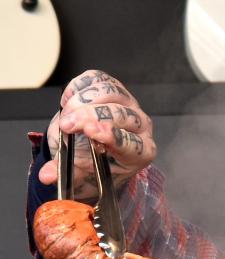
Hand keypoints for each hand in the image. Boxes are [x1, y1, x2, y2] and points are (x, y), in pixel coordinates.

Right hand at [37, 69, 156, 201]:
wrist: (93, 147)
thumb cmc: (94, 162)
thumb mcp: (81, 172)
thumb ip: (66, 172)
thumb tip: (47, 176)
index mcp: (140, 152)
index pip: (132, 143)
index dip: (113, 136)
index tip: (91, 131)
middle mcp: (140, 126)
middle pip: (120, 114)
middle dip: (89, 117)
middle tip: (65, 125)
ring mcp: (129, 104)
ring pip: (110, 92)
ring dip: (82, 101)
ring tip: (65, 115)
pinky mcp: (115, 87)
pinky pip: (98, 78)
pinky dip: (79, 86)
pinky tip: (69, 101)